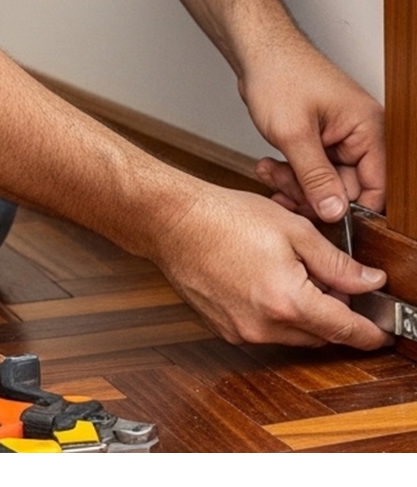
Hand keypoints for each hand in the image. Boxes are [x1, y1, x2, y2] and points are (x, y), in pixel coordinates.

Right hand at [152, 184, 390, 348]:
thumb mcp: (294, 230)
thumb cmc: (225, 219)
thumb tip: (369, 282)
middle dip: (334, 316)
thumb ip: (337, 263)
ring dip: (303, 315)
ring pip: (291, 335)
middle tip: (334, 284)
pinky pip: (264, 330)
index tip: (381, 333)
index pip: (344, 330)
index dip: (369, 333)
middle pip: (319, 336)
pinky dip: (275, 314)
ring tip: (292, 274)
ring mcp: (240, 331)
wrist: (173, 223)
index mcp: (287, 302)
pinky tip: (265, 281)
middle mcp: (263, 326)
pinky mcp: (223, 328)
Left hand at [240, 38, 384, 220]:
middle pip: (344, 188)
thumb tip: (334, 211)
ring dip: (292, 183)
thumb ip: (314, 177)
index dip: (346, 207)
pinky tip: (268, 165)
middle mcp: (358, 134)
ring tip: (268, 170)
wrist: (258, 53)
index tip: (318, 216)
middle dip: (308, 192)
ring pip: (321, 181)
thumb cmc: (279, 77)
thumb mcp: (294, 134)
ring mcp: (337, 137)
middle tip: (279, 188)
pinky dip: (288, 172)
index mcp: (367, 129)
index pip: (374, 186)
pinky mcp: (318, 139)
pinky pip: (308, 169)